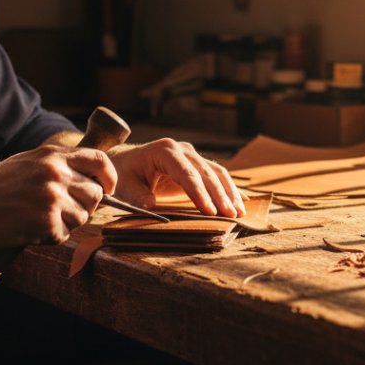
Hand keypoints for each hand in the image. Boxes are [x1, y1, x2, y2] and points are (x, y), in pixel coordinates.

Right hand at [0, 143, 117, 246]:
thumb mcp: (28, 161)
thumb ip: (57, 164)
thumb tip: (88, 176)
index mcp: (53, 155)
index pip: (99, 160)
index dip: (109, 177)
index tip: (108, 188)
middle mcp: (57, 173)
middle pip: (95, 194)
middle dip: (83, 206)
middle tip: (60, 212)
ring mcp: (53, 197)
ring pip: (82, 217)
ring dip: (66, 223)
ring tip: (39, 220)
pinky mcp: (46, 221)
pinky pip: (64, 235)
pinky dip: (50, 237)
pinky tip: (31, 230)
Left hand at [107, 138, 246, 217]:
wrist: (124, 162)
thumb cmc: (123, 174)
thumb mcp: (124, 186)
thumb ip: (137, 195)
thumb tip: (150, 205)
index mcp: (164, 151)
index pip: (187, 173)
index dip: (199, 192)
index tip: (209, 211)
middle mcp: (182, 149)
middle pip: (206, 172)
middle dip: (220, 195)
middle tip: (230, 215)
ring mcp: (191, 155)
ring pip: (216, 172)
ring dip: (229, 192)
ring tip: (239, 212)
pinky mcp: (197, 165)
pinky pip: (216, 175)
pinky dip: (228, 189)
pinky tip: (240, 202)